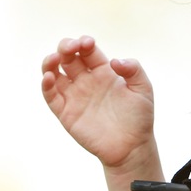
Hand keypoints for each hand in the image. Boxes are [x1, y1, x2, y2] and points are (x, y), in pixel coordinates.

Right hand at [41, 36, 155, 168]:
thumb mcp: (143, 89)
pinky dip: (46, 85)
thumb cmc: (139, 117)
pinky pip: (51, 96)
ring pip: (54, 73)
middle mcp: (85, 80)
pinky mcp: (66, 113)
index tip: (88, 43)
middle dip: (66, 47)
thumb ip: (134, 69)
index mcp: (103, 71)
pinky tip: (49, 77)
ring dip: (50, 62)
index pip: (87, 51)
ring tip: (54, 58)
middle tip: (71, 47)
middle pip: (68, 57)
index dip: (84, 43)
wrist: (132, 147)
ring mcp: (74, 96)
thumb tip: (114, 61)